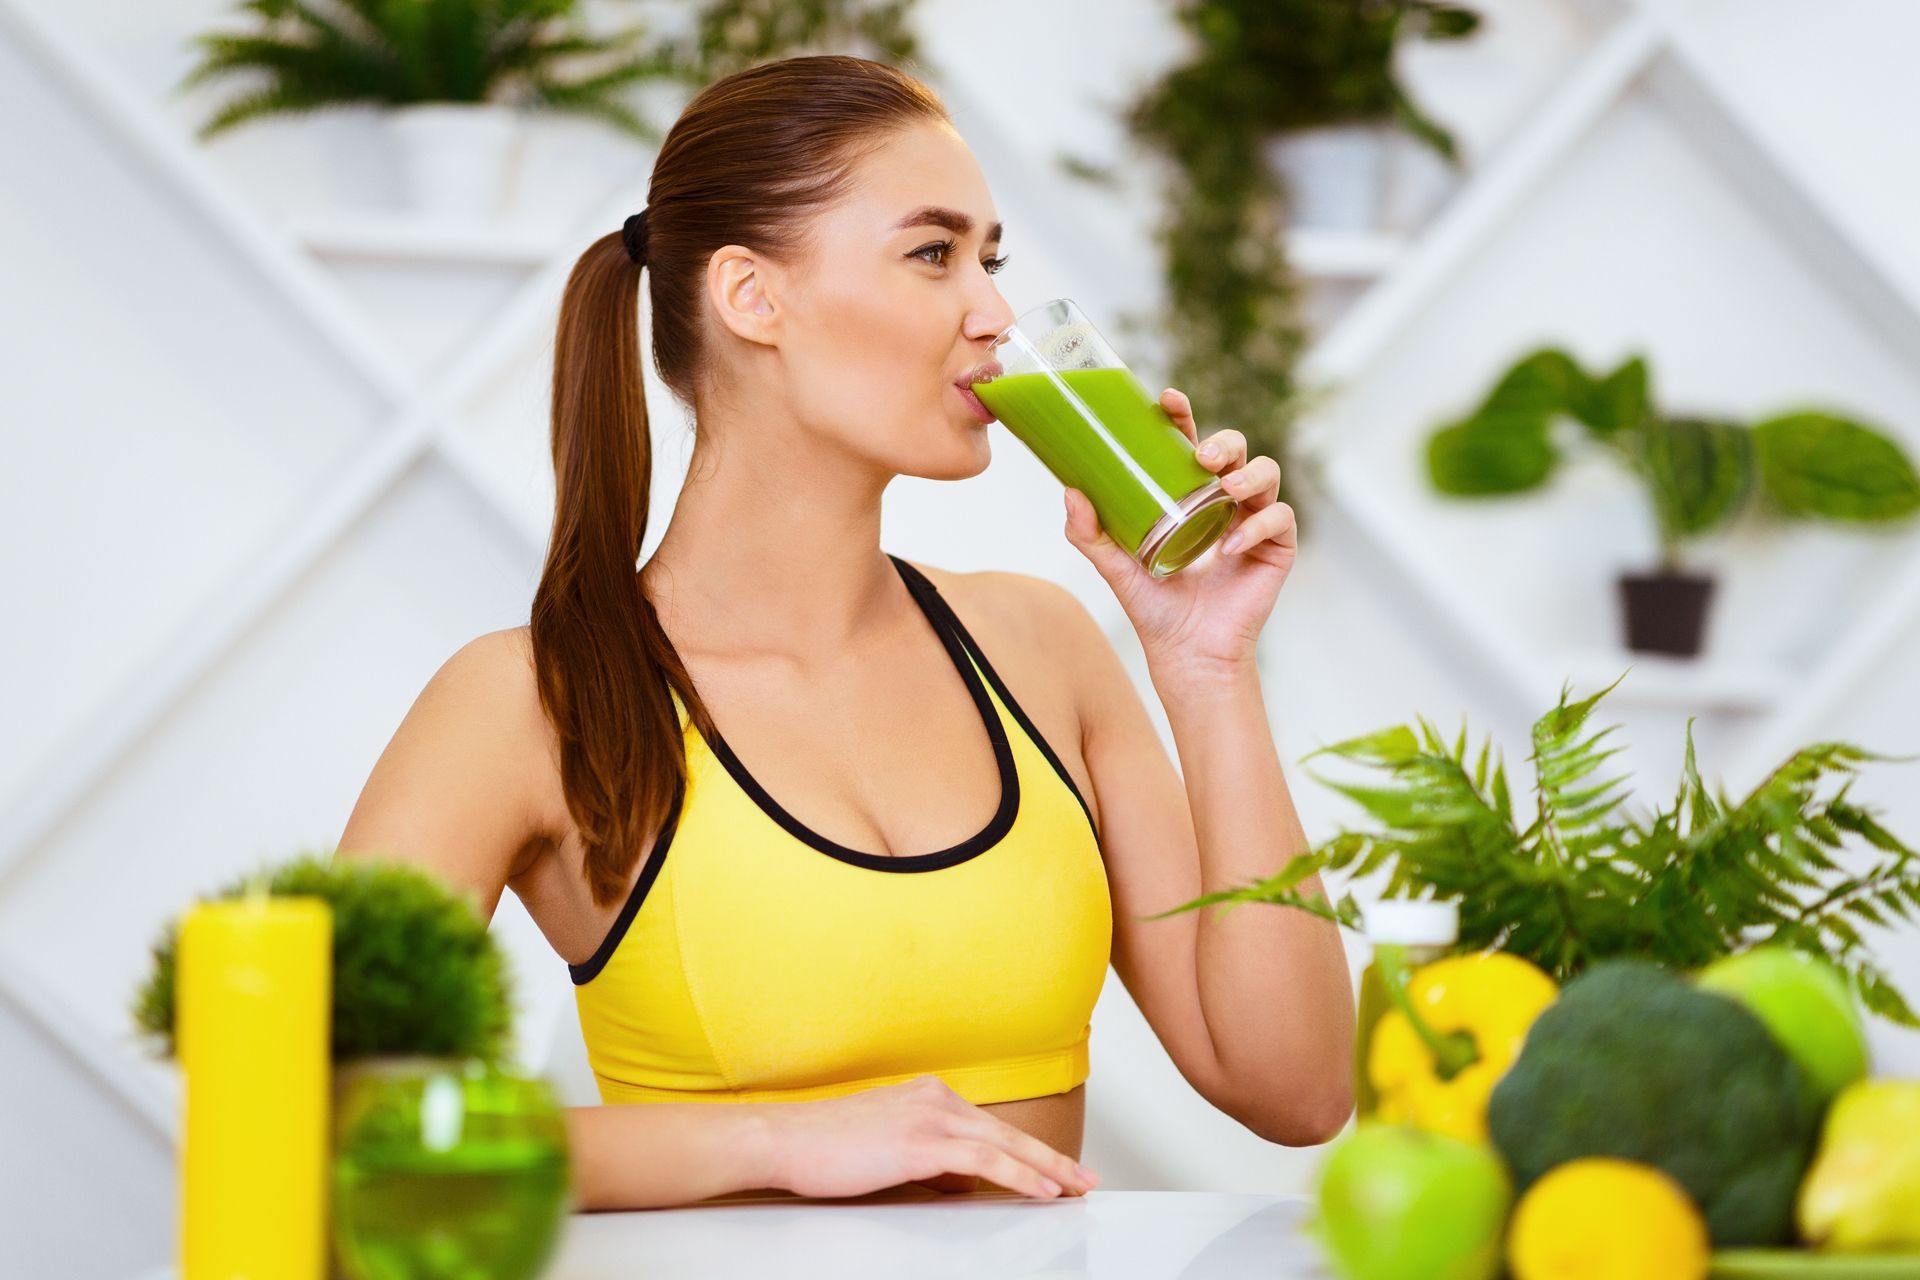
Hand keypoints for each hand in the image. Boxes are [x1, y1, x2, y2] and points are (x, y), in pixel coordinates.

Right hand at [764, 1075, 1097, 1199]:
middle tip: (1084, 1179)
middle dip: (1051, 1158)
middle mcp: (934, 1097)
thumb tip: (960, 1181)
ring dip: (1045, 1168)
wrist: (785, 1139)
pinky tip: (1038, 1190)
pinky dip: (1018, 1175)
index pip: (991, 1125)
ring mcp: (928, 1116)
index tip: (1056, 1167)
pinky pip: (984, 1159)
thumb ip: (928, 1158)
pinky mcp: (920, 1141)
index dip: (1028, 1148)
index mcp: (927, 1094)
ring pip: (1004, 1143)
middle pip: (1007, 1131)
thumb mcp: (888, 1147)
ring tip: (1072, 1189)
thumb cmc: (824, 1146)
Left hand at [1061, 387, 1295, 672]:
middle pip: (1236, 449)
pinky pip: (1279, 520)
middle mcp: (1225, 501)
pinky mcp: (1277, 549)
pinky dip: (1257, 527)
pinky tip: (1231, 545)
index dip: (1183, 417)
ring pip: (1266, 474)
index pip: (1191, 443)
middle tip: (1202, 456)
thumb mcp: (1115, 567)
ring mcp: (1254, 522)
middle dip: (1224, 442)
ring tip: (1225, 492)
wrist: (1185, 655)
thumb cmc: (1154, 609)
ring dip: (1248, 476)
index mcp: (1190, 495)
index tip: (1167, 400)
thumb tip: (1070, 492)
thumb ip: (1090, 534)